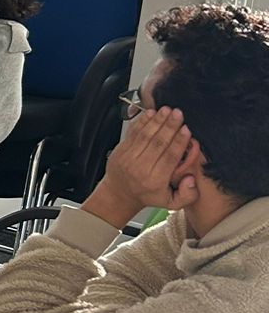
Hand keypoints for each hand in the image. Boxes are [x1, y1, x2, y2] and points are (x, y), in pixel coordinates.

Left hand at [85, 107, 202, 227]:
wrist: (120, 193)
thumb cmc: (147, 195)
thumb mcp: (170, 202)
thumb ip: (186, 195)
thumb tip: (191, 179)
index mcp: (155, 180)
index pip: (169, 158)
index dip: (178, 142)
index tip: (187, 129)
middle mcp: (141, 168)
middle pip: (157, 143)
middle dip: (169, 126)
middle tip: (179, 114)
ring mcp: (129, 158)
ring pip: (145, 136)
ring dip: (157, 121)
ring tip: (167, 110)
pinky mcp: (121, 150)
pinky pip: (133, 133)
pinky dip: (142, 121)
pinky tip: (151, 112)